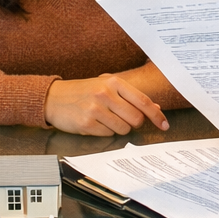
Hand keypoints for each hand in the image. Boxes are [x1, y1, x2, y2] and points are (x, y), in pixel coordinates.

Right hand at [45, 74, 169, 135]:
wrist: (53, 98)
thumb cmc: (83, 92)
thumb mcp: (106, 86)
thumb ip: (131, 96)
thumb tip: (155, 108)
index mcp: (113, 82)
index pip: (143, 101)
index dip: (157, 116)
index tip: (165, 125)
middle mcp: (105, 94)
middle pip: (136, 119)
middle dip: (134, 123)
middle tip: (123, 119)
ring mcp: (95, 109)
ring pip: (123, 129)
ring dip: (118, 128)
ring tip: (105, 119)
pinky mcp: (86, 124)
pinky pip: (108, 135)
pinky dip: (104, 132)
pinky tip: (94, 123)